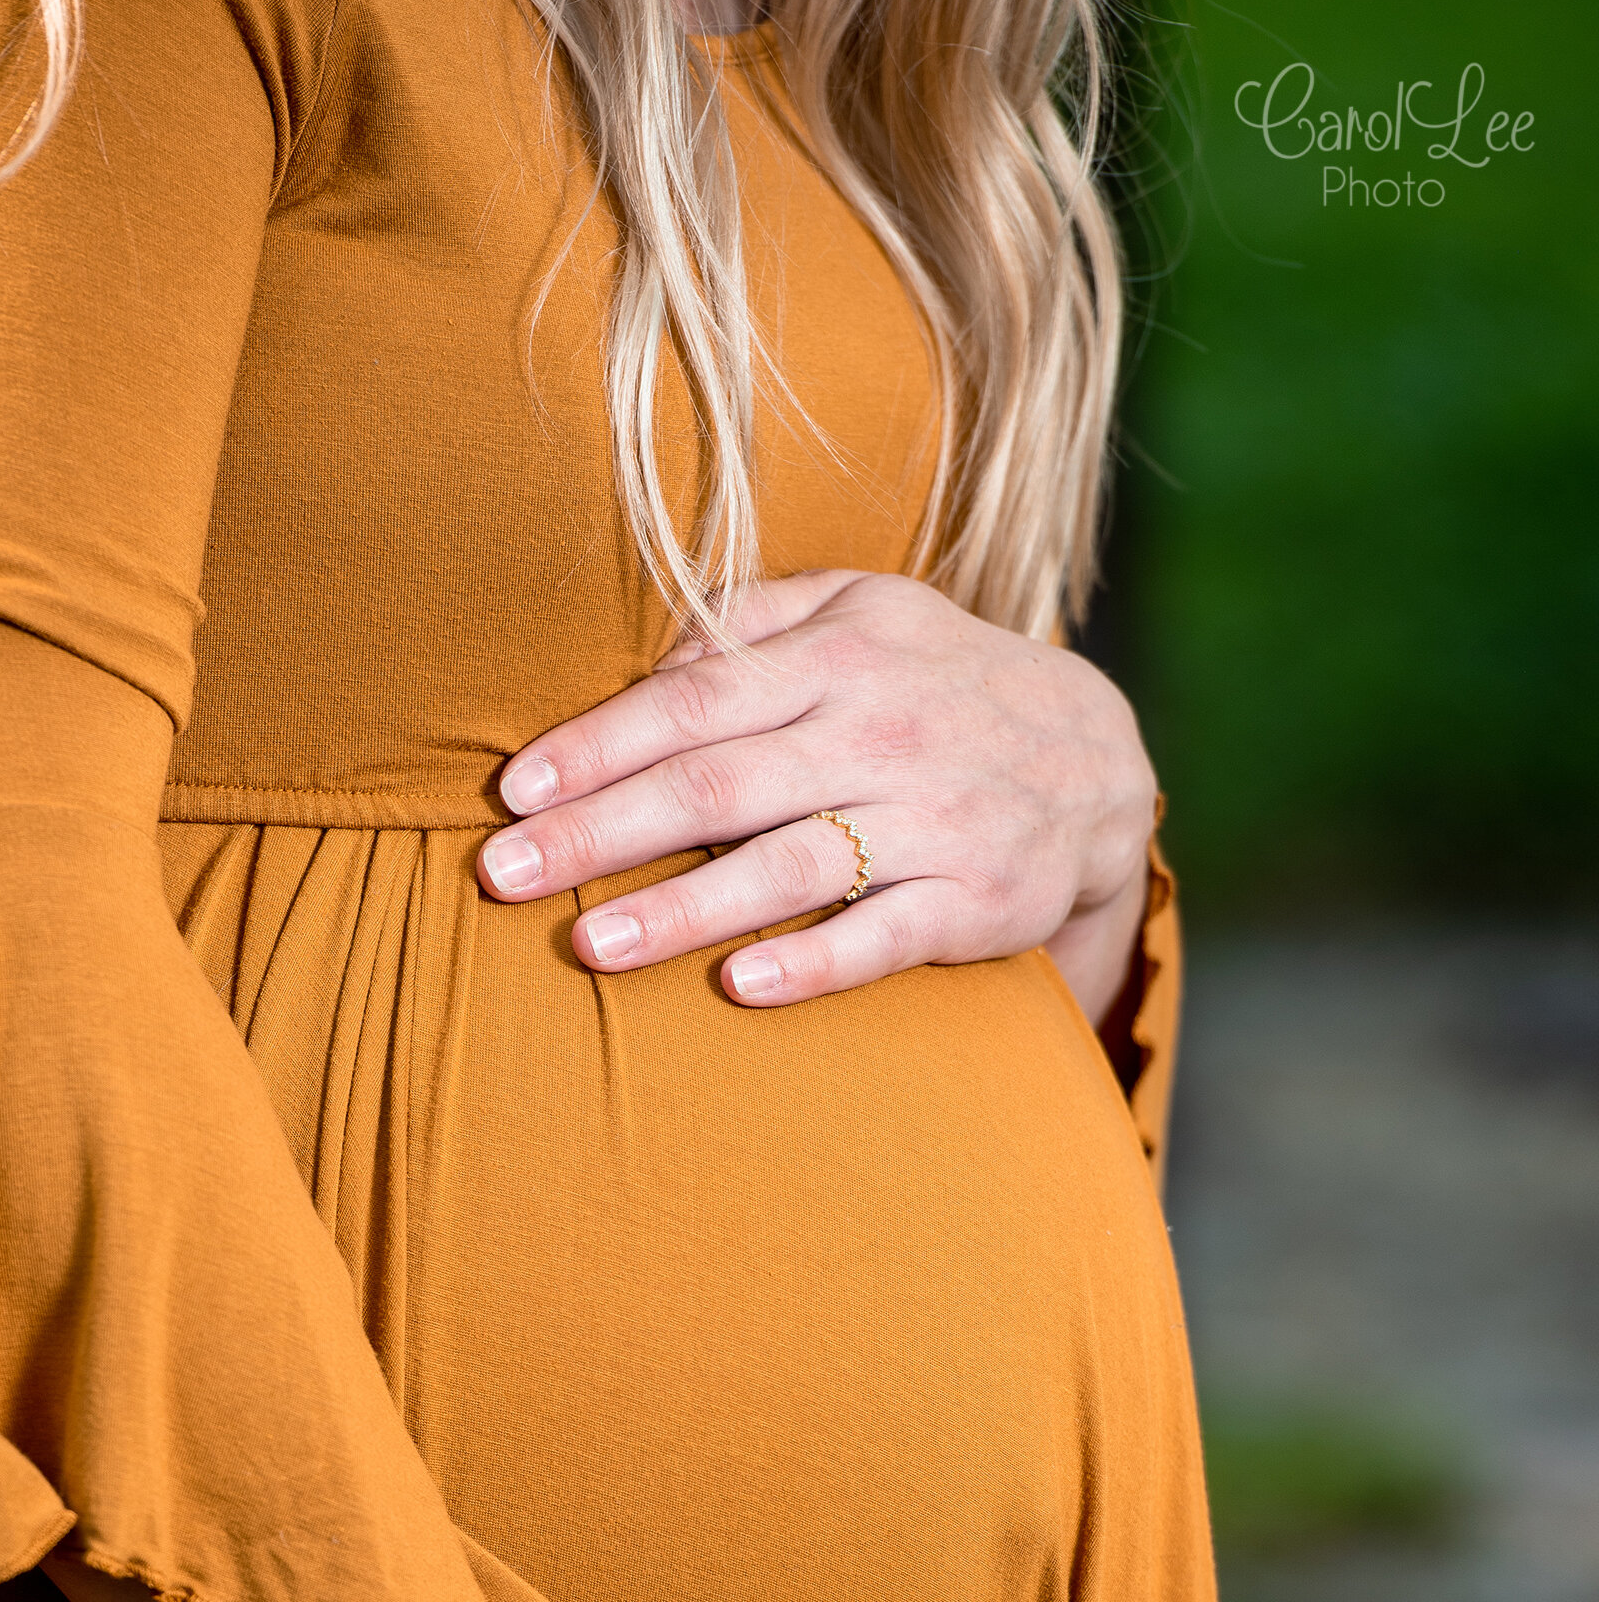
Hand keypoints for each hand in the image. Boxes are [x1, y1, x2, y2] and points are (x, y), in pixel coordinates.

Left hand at [477, 569, 1157, 1029]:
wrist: (1098, 762)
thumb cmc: (934, 683)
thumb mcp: (861, 613)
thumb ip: (750, 625)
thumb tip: (641, 661)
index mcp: (840, 655)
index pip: (696, 700)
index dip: (599, 745)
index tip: (515, 791)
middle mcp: (882, 730)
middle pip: (720, 785)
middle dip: (602, 832)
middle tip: (503, 876)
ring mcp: (932, 818)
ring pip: (791, 865)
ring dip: (685, 909)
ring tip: (591, 947)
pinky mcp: (974, 899)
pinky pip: (884, 934)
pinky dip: (812, 963)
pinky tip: (738, 988)